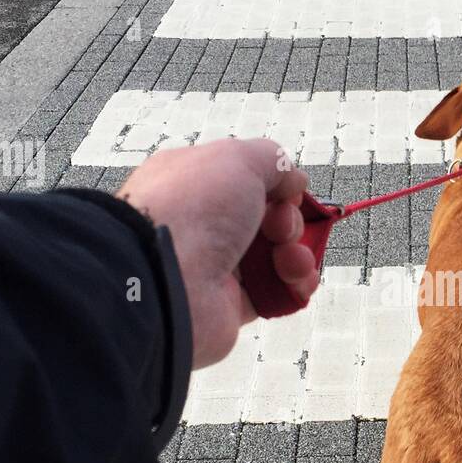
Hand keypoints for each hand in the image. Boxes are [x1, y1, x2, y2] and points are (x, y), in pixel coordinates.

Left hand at [117, 139, 318, 368]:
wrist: (164, 280)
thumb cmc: (190, 212)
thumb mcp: (237, 159)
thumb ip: (272, 160)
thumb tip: (294, 181)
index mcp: (196, 183)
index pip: (246, 180)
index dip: (276, 187)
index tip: (288, 194)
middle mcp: (203, 223)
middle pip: (267, 219)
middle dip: (289, 222)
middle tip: (280, 228)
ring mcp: (215, 265)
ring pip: (275, 256)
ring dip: (298, 255)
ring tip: (291, 260)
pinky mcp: (228, 303)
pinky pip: (274, 293)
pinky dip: (294, 287)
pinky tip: (297, 282)